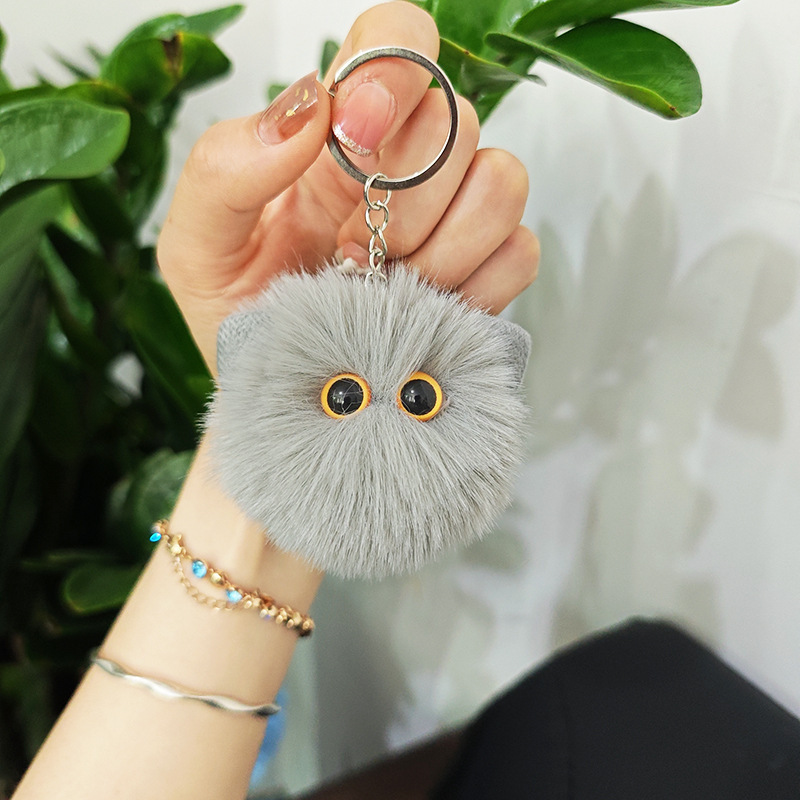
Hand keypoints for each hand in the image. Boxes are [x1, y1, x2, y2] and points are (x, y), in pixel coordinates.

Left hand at [157, 0, 539, 372]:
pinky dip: (476, 287)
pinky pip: (520, 251)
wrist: (282, 396)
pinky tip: (426, 310)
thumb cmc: (239, 317)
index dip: (394, 71)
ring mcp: (451, 220)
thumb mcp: (195, 244)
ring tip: (390, 289)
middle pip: (456, 118)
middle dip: (407, 195)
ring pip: (502, 180)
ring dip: (445, 245)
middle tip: (358, 253)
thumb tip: (309, 111)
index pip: (397, 41)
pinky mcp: (483, 275)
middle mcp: (403, 166)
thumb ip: (226, 167)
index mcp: (335, 138)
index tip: (359, 136)